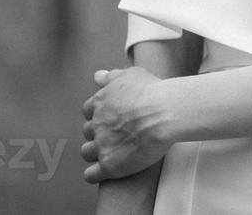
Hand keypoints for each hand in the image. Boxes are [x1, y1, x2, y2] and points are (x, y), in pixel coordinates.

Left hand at [82, 67, 172, 181]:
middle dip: (99, 133)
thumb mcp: (132, 75)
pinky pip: (91, 174)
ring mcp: (101, 146)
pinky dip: (95, 174)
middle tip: (118, 133)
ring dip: (96, 153)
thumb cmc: (151, 91)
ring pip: (87, 152)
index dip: (100, 114)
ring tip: (114, 152)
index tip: (114, 116)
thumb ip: (112, 76)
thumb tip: (98, 76)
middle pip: (88, 132)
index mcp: (100, 103)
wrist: (164, 113)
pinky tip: (107, 170)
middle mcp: (96, 124)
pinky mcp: (109, 165)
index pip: (89, 110)